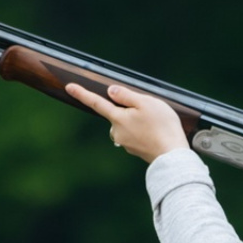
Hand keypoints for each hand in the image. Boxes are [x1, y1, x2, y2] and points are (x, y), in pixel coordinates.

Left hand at [65, 83, 189, 163]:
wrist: (173, 156)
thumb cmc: (161, 127)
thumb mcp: (146, 102)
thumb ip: (126, 95)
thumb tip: (111, 92)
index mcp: (117, 118)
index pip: (96, 103)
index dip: (82, 94)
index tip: (69, 87)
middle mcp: (117, 132)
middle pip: (116, 114)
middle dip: (128, 109)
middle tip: (150, 110)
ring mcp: (126, 143)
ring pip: (127, 125)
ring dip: (138, 121)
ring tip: (157, 122)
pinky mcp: (136, 150)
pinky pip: (136, 135)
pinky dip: (145, 131)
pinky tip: (158, 132)